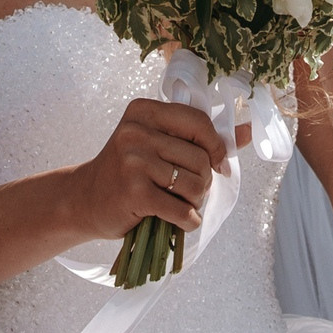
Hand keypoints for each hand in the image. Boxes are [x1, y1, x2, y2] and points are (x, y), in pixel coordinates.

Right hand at [63, 97, 228, 241]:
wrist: (84, 199)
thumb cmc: (128, 172)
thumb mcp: (158, 144)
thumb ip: (201, 137)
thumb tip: (248, 131)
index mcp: (143, 111)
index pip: (199, 122)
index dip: (216, 147)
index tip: (216, 164)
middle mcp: (135, 132)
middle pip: (201, 157)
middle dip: (204, 181)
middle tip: (188, 191)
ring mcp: (133, 162)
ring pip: (195, 184)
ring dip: (195, 202)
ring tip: (179, 203)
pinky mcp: (134, 193)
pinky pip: (182, 210)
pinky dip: (187, 221)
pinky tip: (176, 220)